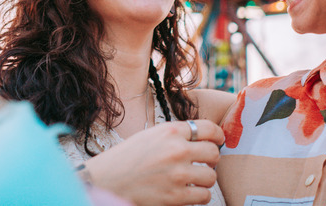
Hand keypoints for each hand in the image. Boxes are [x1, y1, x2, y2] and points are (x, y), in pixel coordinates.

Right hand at [83, 119, 223, 205]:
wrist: (106, 181)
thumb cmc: (126, 158)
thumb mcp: (150, 136)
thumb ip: (175, 135)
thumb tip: (202, 139)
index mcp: (170, 131)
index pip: (208, 128)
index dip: (218, 135)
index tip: (218, 141)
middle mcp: (176, 150)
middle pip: (213, 153)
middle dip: (212, 159)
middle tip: (206, 163)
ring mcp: (177, 174)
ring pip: (211, 176)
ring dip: (206, 179)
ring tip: (195, 180)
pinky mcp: (175, 196)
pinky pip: (203, 196)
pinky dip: (199, 196)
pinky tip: (189, 192)